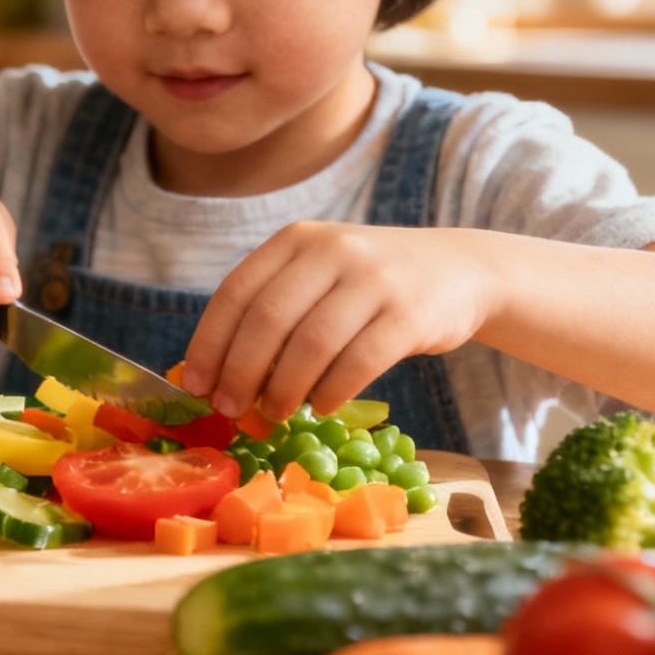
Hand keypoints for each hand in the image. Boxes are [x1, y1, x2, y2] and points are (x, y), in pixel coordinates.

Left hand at [178, 223, 501, 419]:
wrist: (458, 269)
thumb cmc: (367, 285)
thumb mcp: (317, 277)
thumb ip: (272, 311)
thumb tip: (217, 376)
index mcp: (295, 240)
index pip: (236, 293)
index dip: (210, 344)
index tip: (197, 386)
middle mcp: (331, 250)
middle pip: (268, 320)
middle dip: (240, 373)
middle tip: (230, 409)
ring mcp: (374, 278)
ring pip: (311, 344)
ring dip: (284, 389)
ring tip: (274, 413)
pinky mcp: (412, 312)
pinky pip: (359, 362)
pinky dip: (332, 391)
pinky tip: (321, 405)